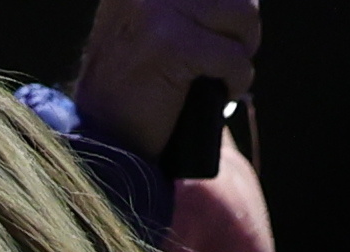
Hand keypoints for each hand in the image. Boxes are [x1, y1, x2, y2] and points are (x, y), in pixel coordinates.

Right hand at [65, 0, 257, 165]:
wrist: (105, 139)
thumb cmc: (135, 87)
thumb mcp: (157, 24)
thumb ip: (190, 4)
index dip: (230, 11)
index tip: (218, 36)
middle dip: (241, 31)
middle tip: (219, 62)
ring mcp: (157, 9)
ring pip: (244, 17)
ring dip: (239, 55)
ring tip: (214, 76)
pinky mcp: (172, 43)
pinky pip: (234, 57)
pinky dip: (235, 82)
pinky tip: (216, 96)